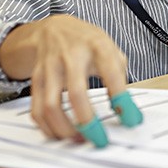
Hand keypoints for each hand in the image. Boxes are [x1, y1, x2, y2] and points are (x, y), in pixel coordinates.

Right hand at [0, 14, 140, 144]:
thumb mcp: (111, 48)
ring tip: (79, 139)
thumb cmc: (87, 41)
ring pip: (50, 105)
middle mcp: (72, 56)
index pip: (111, 73)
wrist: (55, 27)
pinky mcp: (36, 79)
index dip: (122, 99)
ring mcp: (51, 67)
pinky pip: (37, 109)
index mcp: (97, 46)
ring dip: (65, 129)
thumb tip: (125, 109)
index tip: (131, 119)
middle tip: (99, 139)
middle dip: (87, 122)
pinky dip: (47, 127)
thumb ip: (120, 75)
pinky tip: (60, 132)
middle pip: (76, 93)